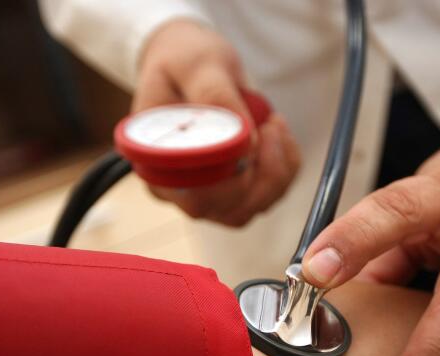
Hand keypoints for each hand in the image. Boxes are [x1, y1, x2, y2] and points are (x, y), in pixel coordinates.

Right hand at [135, 20, 299, 225]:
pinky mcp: (231, 191)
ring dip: (277, 171)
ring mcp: (205, 194)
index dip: (233, 177)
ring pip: (251, 208)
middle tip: (270, 125)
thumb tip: (244, 139)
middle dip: (263, 173)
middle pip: (227, 210)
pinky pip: (267, 196)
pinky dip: (283, 169)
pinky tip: (275, 134)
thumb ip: (215, 95)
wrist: (188, 66)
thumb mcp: (196, 64)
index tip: (254, 134)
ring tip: (273, 125)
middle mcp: (177, 189)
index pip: (196, 195)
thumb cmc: (184, 62)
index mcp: (156, 163)